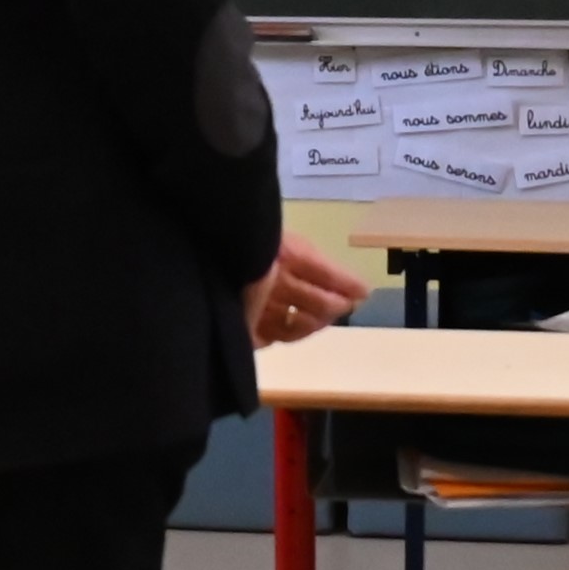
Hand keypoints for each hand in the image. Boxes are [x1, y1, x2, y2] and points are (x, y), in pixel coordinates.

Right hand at [244, 234, 364, 346]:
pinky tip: (286, 330)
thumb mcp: (278, 232)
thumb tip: (347, 281)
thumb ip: (306, 253)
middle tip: (346, 306)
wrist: (204, 246)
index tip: (364, 292)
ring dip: (316, 324)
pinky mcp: (246, 325)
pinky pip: (271, 337)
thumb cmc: (244, 231)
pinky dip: (282, 335)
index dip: (350, 287)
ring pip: (300, 325)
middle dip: (337, 306)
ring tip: (322, 319)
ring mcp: (263, 307)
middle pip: (321, 305)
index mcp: (291, 255)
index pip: (332, 278)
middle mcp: (281, 283)